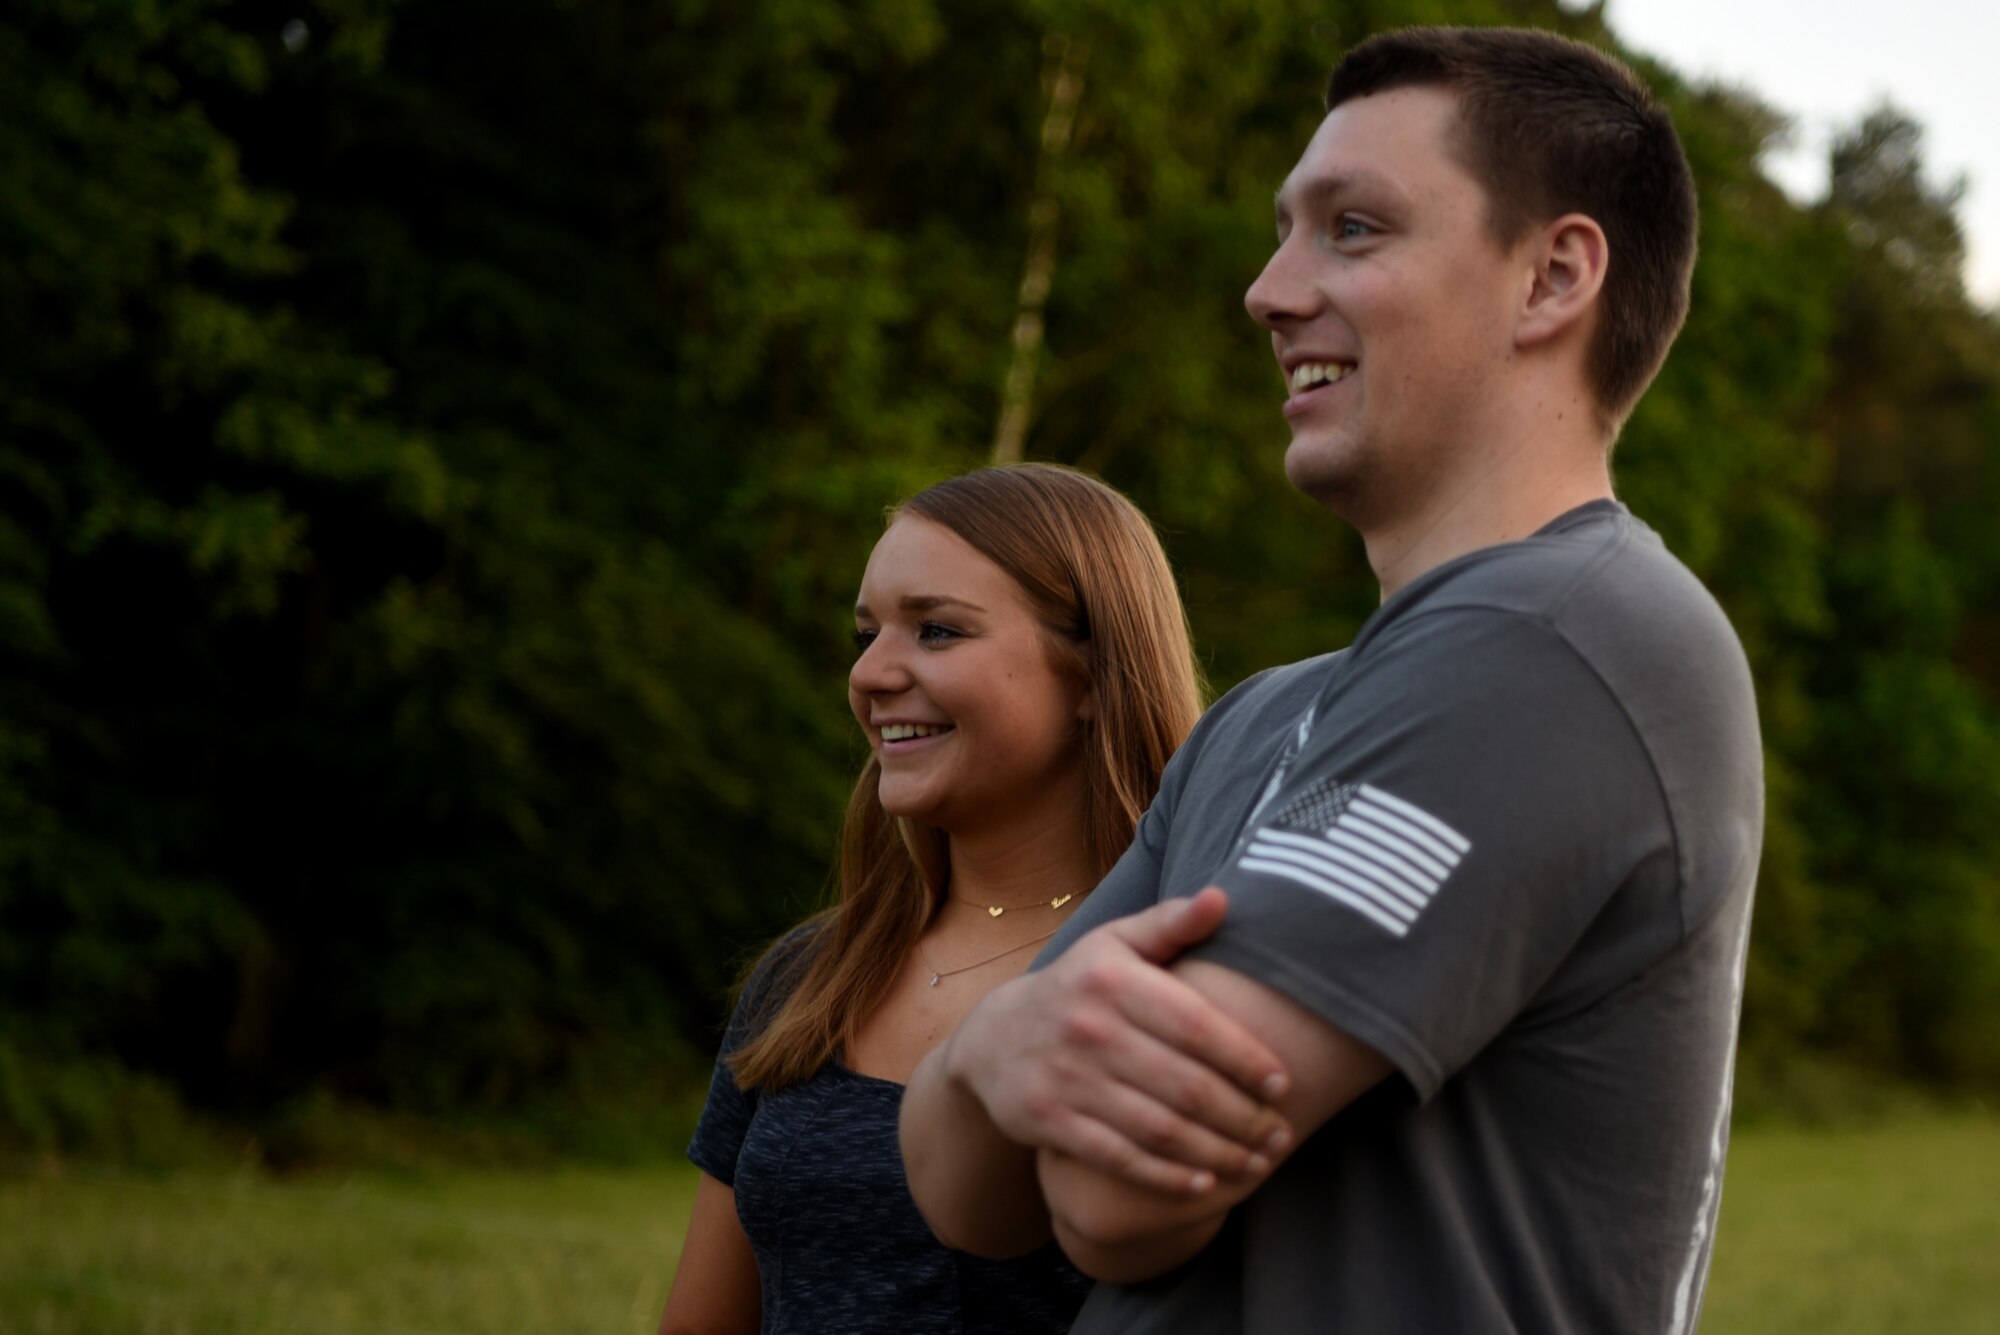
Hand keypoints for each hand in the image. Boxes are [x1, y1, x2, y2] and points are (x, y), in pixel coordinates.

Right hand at [941, 887, 1293, 1194]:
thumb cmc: (1078, 987)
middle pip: (1183, 1084)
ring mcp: (1066, 1078)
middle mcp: (1088, 1027)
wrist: (991, 1037)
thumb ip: (1170, 923)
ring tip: (1258, 1162)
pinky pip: (1120, 1158)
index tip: (1283, 1082)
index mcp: (1111, 978)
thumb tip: (1222, 898)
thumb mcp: (1114, 943)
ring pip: (1158, 1127)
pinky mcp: (1049, 1121)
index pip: (1193, 1022)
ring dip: (1217, 1152)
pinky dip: (1167, 1176)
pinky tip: (1206, 1184)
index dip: (1244, 1056)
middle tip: (1281, 1134)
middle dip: (1243, 1116)